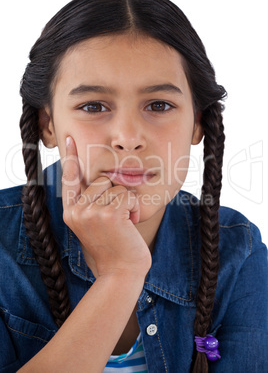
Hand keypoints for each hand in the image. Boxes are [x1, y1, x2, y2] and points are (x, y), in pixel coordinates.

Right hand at [62, 136, 151, 278]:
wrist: (121, 272)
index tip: (70, 139)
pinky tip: (129, 223)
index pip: (70, 179)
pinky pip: (128, 194)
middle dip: (116, 195)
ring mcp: (91, 212)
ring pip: (117, 186)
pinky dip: (134, 207)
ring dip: (126, 202)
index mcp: (71, 211)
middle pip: (102, 179)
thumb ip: (91, 201)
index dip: (70, 157)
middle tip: (116, 217)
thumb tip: (102, 178)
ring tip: (122, 222)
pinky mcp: (109, 214)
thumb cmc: (113, 247)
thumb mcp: (95, 223)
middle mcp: (77, 210)